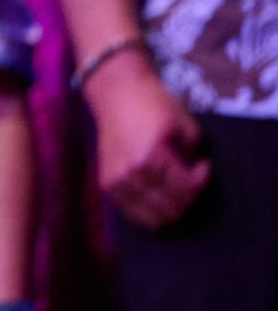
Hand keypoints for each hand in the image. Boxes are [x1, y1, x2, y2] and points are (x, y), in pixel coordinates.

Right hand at [84, 53, 210, 227]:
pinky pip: (132, 212)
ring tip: (174, 187)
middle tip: (189, 178)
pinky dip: (149, 211)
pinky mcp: (106, 184)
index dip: (201, 179)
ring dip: (170, 206)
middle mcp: (130, 174)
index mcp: (149, 157)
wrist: (115, 93)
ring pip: (152, 217)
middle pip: (171, 207)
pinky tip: (157, 195)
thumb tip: (192, 171)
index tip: (203, 165)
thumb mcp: (183, 122)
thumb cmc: (151, 103)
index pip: (186, 188)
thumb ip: (192, 152)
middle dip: (188, 196)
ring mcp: (115, 181)